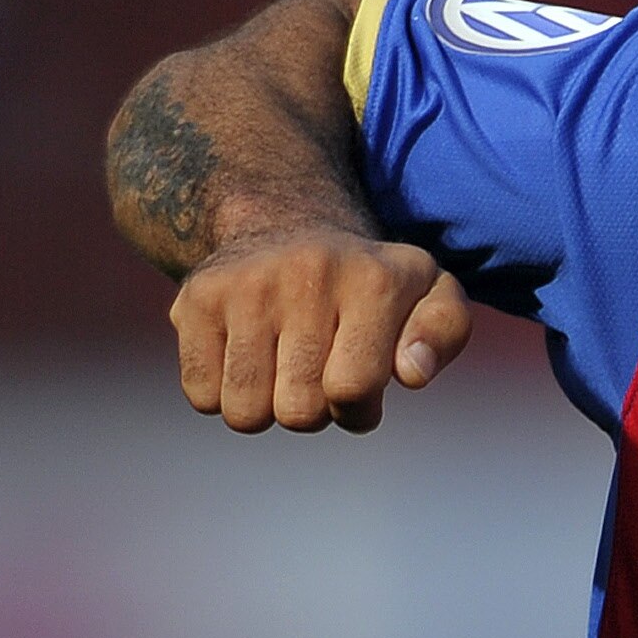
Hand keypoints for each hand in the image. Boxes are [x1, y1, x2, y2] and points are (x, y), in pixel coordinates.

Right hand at [171, 230, 470, 432]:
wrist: (287, 225)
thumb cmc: (372, 284)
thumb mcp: (431, 294)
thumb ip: (444, 332)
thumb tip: (411, 374)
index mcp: (373, 280)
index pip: (353, 388)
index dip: (358, 411)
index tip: (361, 388)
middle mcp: (306, 274)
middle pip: (300, 410)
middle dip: (316, 411)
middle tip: (320, 373)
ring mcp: (243, 285)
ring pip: (245, 412)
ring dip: (269, 408)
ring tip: (286, 367)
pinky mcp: (193, 300)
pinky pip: (202, 395)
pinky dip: (224, 395)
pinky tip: (248, 358)